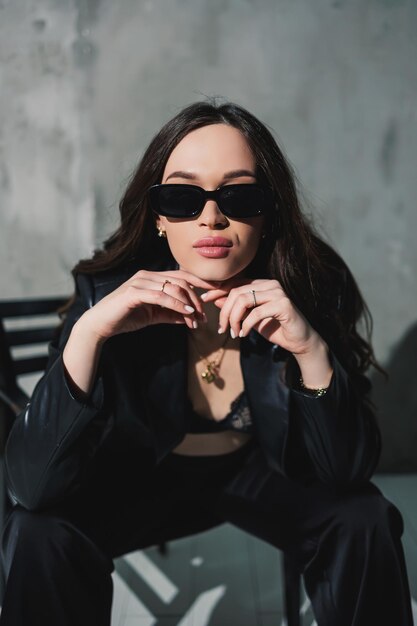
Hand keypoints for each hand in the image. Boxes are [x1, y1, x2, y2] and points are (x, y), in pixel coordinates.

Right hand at [79, 269, 218, 341]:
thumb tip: (190, 317)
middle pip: (181, 281)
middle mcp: (147, 275)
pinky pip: (161, 296)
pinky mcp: (134, 292)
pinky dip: (176, 304)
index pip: (181, 275)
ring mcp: (140, 281)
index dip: (200, 282)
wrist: (100, 324)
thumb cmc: (125, 317)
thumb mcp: (154, 315)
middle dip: (197, 298)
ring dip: (188, 304)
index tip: (216, 292)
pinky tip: (186, 313)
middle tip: (204, 316)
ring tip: (196, 319)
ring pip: (173, 288)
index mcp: (152, 277)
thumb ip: (171, 313)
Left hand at [202, 277, 321, 356]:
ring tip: (233, 332)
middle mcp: (270, 284)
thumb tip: (216, 299)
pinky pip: (256, 312)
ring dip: (233, 318)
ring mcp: (278, 293)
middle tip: (221, 329)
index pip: (235, 283)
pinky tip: (244, 334)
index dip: (217, 290)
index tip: (204, 300)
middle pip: (236, 292)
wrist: (299, 341)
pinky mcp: (284, 304)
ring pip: (244, 299)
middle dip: (224, 312)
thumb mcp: (250, 318)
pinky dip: (246, 324)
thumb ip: (236, 308)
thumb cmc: (275, 328)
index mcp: (262, 284)